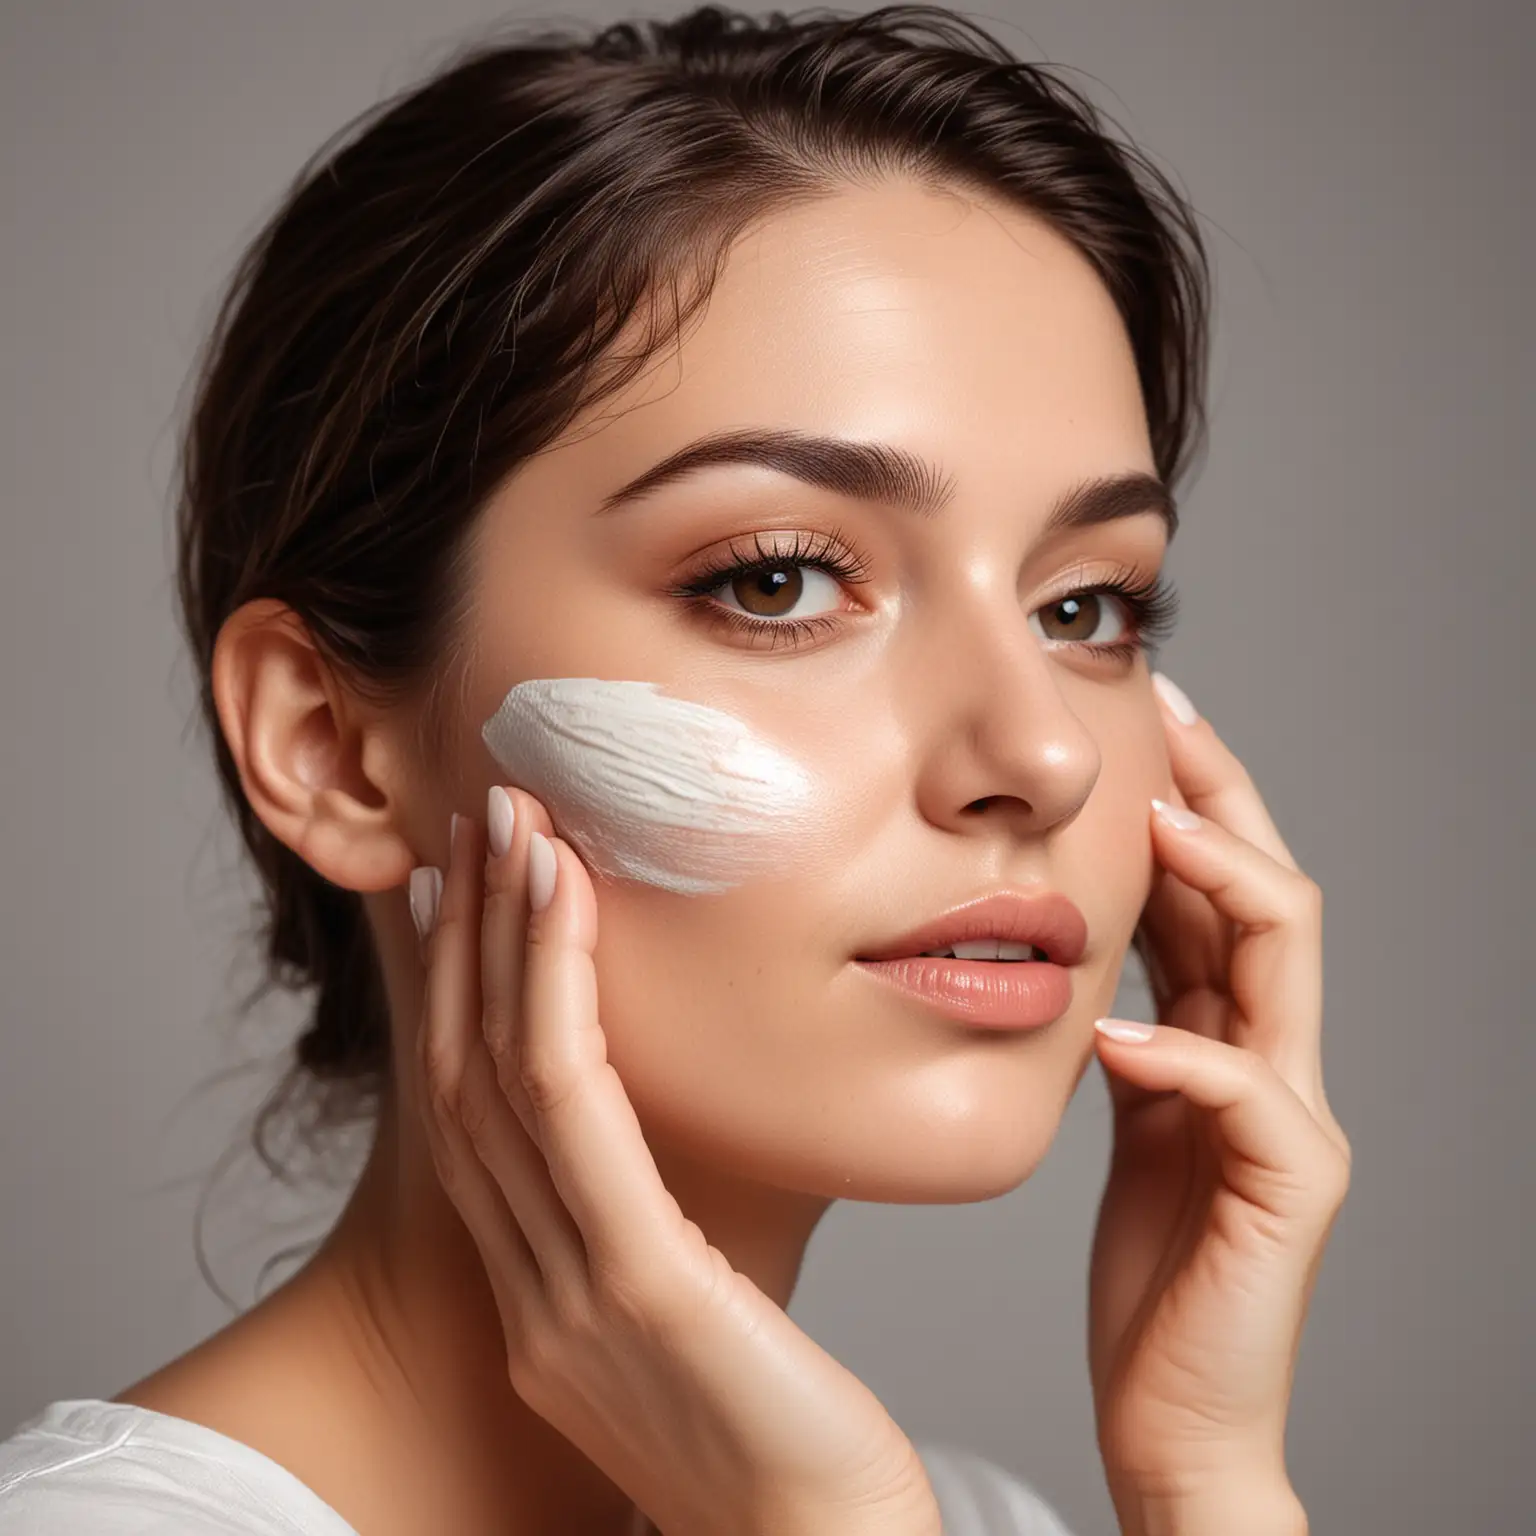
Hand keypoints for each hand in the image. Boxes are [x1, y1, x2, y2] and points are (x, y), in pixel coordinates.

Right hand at [410, 788, 941, 1535]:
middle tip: (474, 823)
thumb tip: (680, 1155)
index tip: (459, 898)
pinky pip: (573, 1111)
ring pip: (502, 1075)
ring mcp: (567, 1293)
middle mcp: (531, 1294)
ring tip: (509, 825)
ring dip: (498, 935)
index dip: (458, 999)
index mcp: (545, 1302)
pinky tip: (561, 902)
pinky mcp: (635, 1285)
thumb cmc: (793, 1446)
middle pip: (467, 1081)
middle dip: (463, 941)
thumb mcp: (703, 1327)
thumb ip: (660, 1246)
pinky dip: (554, 992)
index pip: (478, 1123)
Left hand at [1086, 676, 1349, 1520]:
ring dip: (1223, 880)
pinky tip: (1116, 1035)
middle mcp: (1274, 1061)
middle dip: (1220, 796)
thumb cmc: (1149, 1269)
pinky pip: (1249, 1094)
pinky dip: (1182, 1053)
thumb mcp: (1128, 1120)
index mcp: (1227, 1039)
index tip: (1138, 722)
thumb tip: (1079, 944)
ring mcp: (1291, 1119)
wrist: (1177, 1411)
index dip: (1188, 801)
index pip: (1222, 891)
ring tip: (1156, 824)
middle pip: (1270, 891)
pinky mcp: (1288, 1188)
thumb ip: (1127, 1030)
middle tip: (1163, 715)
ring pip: (1286, 959)